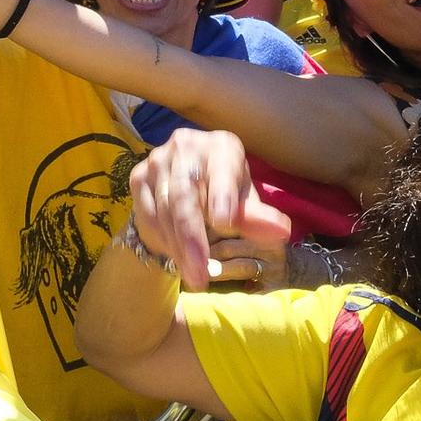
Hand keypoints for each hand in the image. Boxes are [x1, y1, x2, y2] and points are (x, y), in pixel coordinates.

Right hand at [126, 129, 291, 291]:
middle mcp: (186, 144)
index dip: (222, 195)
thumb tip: (281, 231)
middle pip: (186, 194)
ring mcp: (158, 159)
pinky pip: (148, 213)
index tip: (225, 222)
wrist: (184, 189)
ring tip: (194, 276)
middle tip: (202, 271)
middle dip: (193, 236)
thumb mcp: (244, 207)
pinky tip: (177, 259)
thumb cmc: (224, 196)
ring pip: (165, 208)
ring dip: (179, 247)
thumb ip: (258, 219)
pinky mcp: (138, 175)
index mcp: (221, 146)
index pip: (222, 171)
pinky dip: (163, 240)